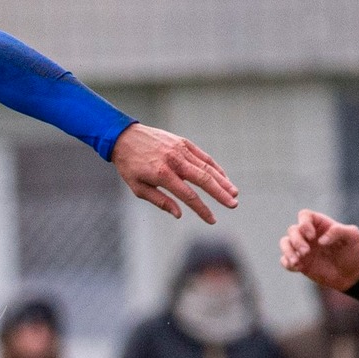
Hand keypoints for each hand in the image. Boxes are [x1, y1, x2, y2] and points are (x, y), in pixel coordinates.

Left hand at [111, 124, 238, 223]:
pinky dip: (215, 167)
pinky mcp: (183, 142)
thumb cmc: (130, 166)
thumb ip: (160, 201)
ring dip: (223, 181)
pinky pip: (203, 156)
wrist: (124, 137)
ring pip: (207, 167)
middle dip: (220, 194)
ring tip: (234, 193)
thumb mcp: (138, 188)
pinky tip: (223, 178)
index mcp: (162, 175)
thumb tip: (179, 214)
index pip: (188, 195)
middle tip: (234, 205)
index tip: (212, 220)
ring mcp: (181, 150)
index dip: (202, 209)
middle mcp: (174, 161)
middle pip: (204, 180)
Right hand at [279, 209, 358, 289]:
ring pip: (284, 243)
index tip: (312, 236)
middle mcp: (308, 235)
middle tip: (307, 252)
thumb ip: (338, 231)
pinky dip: (287, 262)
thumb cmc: (353, 251)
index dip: (304, 223)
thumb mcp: (353, 236)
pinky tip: (297, 268)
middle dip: (297, 241)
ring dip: (287, 251)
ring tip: (296, 262)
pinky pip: (284, 260)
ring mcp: (302, 248)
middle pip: (292, 230)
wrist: (351, 274)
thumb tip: (320, 240)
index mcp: (320, 224)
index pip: (304, 215)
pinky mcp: (299, 262)